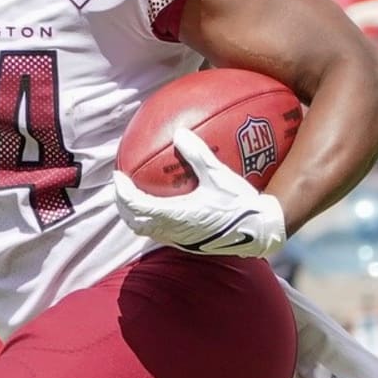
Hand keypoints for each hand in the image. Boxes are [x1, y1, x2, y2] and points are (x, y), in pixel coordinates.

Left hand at [113, 127, 285, 257]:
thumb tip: (180, 133)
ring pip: (146, 231)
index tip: (118, 176)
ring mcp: (181, 241)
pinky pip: (160, 234)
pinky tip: (161, 208)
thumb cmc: (240, 203)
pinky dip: (151, 220)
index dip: (123, 192)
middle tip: (121, 186)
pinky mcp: (189, 245)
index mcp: (177, 215)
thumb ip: (198, 154)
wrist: (259, 232)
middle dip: (123, 205)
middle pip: (134, 222)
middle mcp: (174, 232)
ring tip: (134, 197)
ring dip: (135, 215)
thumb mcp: (219, 175)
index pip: (137, 206)